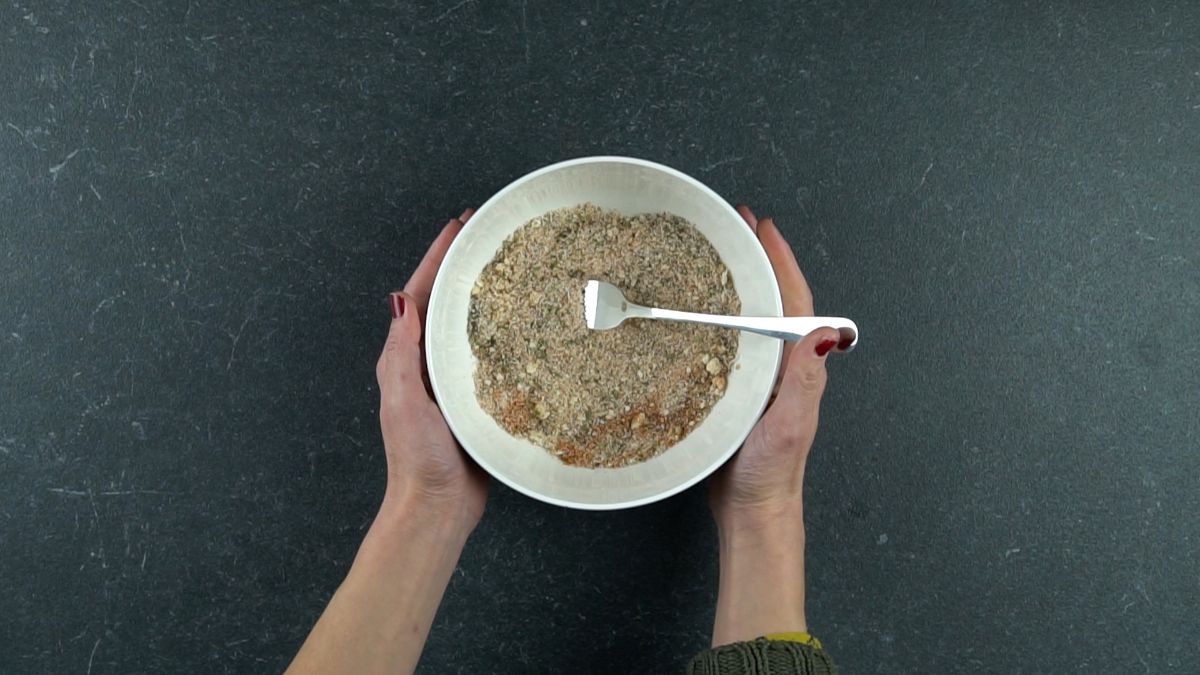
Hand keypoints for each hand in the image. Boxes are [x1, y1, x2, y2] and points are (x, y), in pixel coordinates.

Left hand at [376, 208, 488, 530]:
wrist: (437, 508)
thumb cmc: (418, 460)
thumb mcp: (403, 402)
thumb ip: (402, 355)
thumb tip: (400, 301)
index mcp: (406, 357)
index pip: (419, 293)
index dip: (437, 257)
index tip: (458, 226)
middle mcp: (428, 362)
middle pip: (445, 301)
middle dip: (462, 265)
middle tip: (487, 234)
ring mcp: (453, 379)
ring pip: (468, 324)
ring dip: (484, 293)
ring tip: (511, 265)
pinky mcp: (477, 397)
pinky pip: (490, 354)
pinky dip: (504, 331)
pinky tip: (526, 323)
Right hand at [706, 205, 842, 645]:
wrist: (752, 510)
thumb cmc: (770, 473)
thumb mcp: (790, 425)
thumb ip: (805, 381)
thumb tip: (825, 333)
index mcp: (796, 366)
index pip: (793, 301)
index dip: (780, 261)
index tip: (763, 227)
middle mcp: (779, 365)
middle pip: (771, 299)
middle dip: (757, 259)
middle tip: (735, 225)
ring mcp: (756, 377)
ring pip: (748, 317)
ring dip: (737, 282)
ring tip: (715, 252)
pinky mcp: (732, 390)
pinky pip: (727, 341)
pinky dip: (715, 315)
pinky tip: (694, 308)